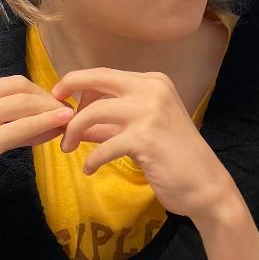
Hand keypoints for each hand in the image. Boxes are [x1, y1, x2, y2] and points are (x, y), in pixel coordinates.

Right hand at [0, 76, 73, 229]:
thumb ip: (3, 117)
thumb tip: (47, 112)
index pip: (10, 83)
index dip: (39, 93)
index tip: (57, 106)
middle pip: (18, 89)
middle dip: (48, 99)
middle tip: (68, 113)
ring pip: (22, 105)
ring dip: (51, 111)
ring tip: (70, 121)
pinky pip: (20, 129)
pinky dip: (44, 124)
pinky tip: (61, 126)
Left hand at [52, 68, 239, 225]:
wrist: (205, 185)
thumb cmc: (174, 158)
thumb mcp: (143, 130)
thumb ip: (114, 122)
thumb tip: (79, 122)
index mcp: (154, 82)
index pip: (105, 74)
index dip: (79, 84)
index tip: (61, 100)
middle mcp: (152, 89)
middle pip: (97, 79)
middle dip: (68, 88)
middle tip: (53, 111)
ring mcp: (150, 112)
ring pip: (93, 112)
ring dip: (74, 132)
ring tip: (67, 148)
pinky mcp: (146, 138)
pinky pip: (103, 145)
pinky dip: (92, 159)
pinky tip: (90, 169)